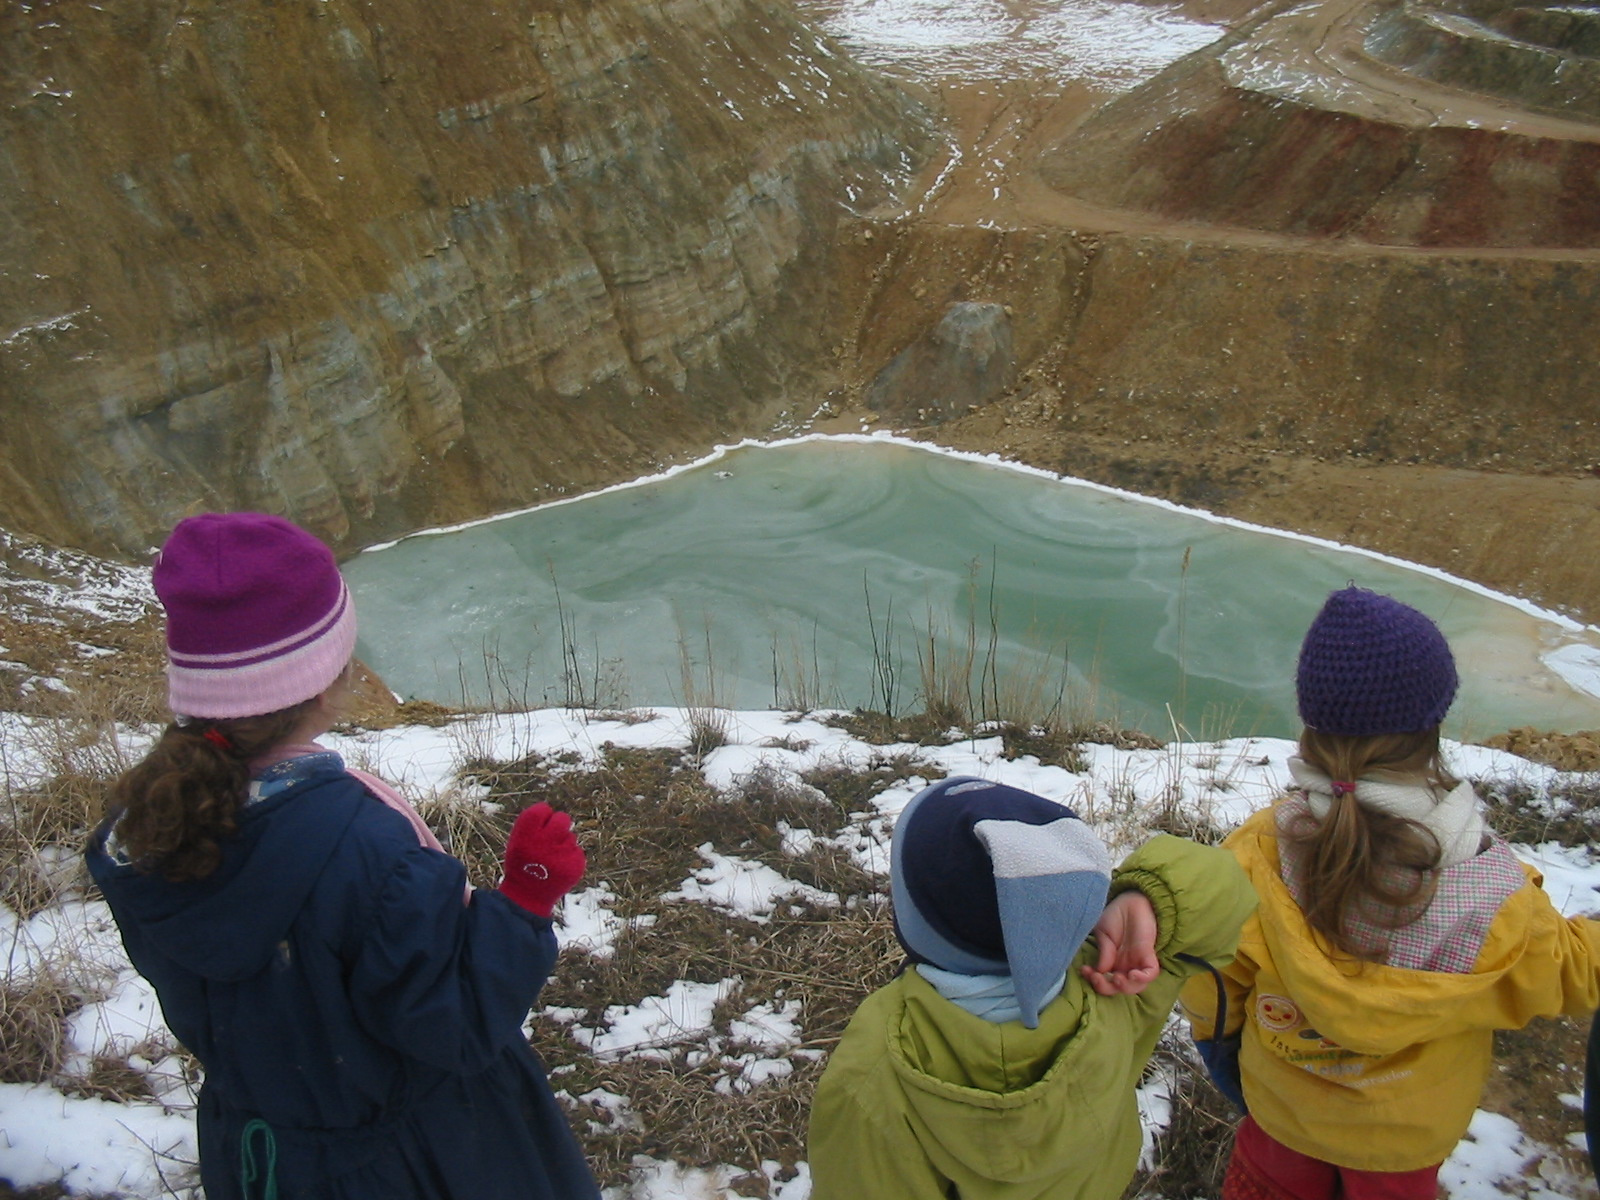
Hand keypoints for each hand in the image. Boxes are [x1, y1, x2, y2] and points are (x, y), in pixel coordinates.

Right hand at [499, 803, 585, 917]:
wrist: (528, 896)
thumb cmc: (522, 865)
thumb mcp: (518, 842)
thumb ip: (534, 825)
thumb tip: (551, 810)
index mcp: (526, 835)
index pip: (542, 809)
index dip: (543, 815)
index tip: (541, 824)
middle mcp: (545, 842)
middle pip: (562, 818)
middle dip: (559, 824)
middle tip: (553, 835)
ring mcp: (562, 854)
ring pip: (570, 837)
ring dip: (563, 844)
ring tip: (550, 861)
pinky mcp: (575, 865)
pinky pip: (576, 851)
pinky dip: (569, 858)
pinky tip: (558, 869)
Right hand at [1080, 890, 1159, 996]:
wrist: (1131, 900)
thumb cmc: (1116, 915)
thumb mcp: (1103, 933)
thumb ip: (1104, 951)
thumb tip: (1101, 970)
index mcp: (1112, 962)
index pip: (1104, 980)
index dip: (1094, 980)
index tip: (1084, 970)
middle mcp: (1125, 966)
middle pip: (1118, 988)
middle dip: (1106, 987)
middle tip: (1097, 977)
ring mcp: (1138, 962)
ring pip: (1134, 986)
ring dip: (1124, 987)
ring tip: (1116, 978)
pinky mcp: (1149, 956)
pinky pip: (1150, 974)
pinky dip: (1142, 979)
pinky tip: (1132, 975)